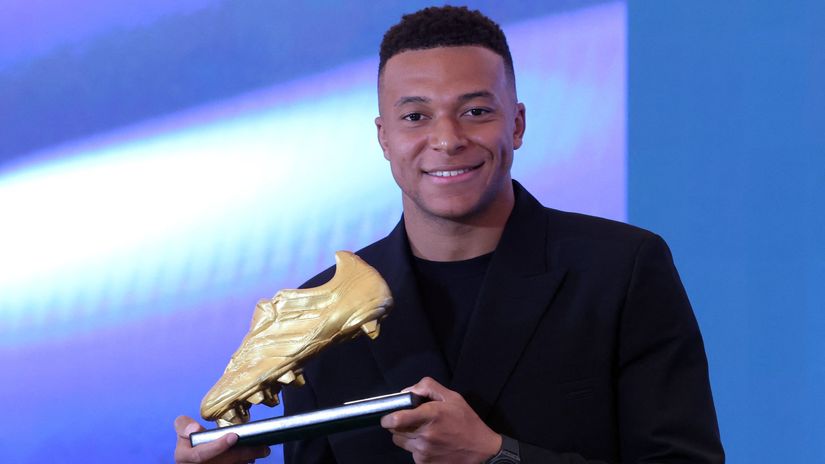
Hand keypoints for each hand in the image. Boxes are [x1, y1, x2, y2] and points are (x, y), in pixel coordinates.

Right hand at [174, 415, 271, 462]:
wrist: (190, 460)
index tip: (233, 436)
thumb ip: (184, 426)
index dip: (217, 446)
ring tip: (263, 450)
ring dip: (247, 460)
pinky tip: (254, 457)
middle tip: (262, 447)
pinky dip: (244, 463)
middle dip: (243, 454)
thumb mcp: (182, 431)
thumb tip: (194, 429)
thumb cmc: (188, 442)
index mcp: (184, 457)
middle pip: (222, 463)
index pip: (200, 455)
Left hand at [380, 377, 501, 463]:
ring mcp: (423, 452)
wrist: (481, 450)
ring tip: (422, 432)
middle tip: (411, 421)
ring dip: (406, 436)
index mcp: (431, 416)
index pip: (397, 419)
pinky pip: (410, 453)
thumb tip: (406, 392)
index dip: (388, 417)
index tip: (388, 416)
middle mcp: (425, 435)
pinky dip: (415, 447)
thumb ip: (428, 387)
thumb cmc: (466, 421)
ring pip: (400, 442)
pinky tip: (430, 444)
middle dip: (398, 424)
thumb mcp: (452, 397)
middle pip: (395, 430)